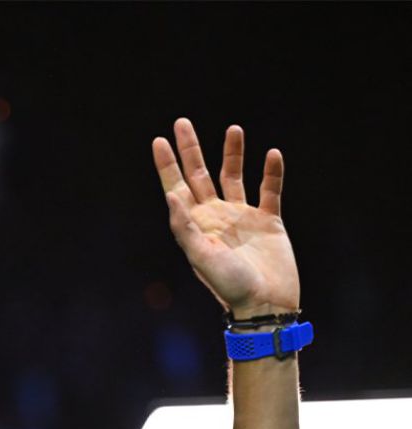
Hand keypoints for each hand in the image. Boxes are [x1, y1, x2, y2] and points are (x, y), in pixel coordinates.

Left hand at [153, 118, 299, 317]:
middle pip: (200, 176)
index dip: (167, 166)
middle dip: (191, 150)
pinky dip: (272, 173)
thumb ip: (185, 228)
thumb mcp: (202, 258)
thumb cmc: (230, 286)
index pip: (177, 188)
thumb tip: (171, 196)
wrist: (265, 304)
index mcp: (196, 226)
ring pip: (234, 177)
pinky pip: (270, 191)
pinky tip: (272, 154)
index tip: (158, 141)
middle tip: (181, 122)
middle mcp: (216, 217)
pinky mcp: (269, 221)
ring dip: (232, 154)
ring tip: (233, 129)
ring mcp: (242, 217)